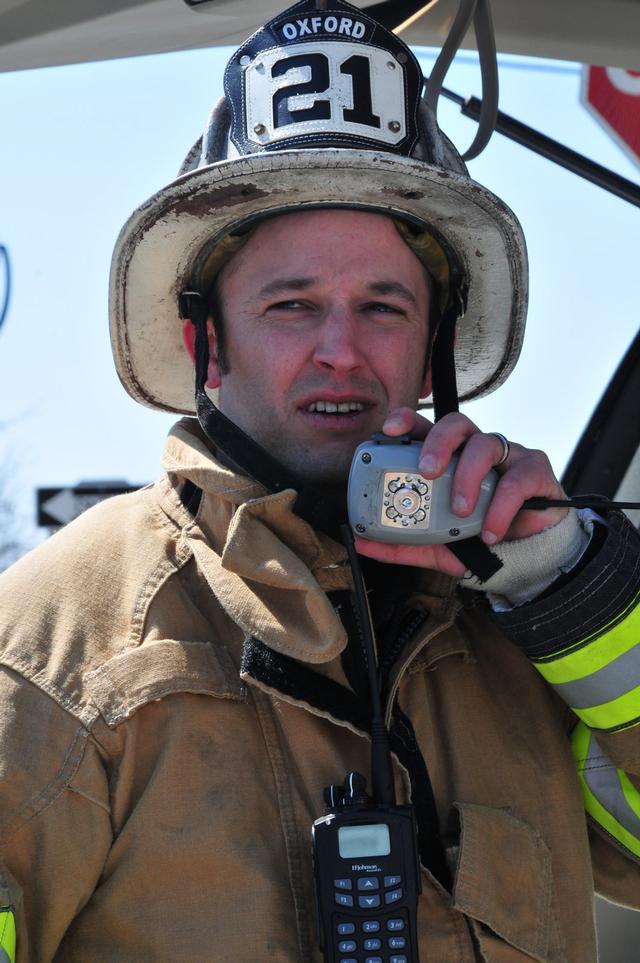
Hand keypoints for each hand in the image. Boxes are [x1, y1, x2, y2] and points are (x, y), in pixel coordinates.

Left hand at [354, 408, 567, 575]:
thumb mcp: (435, 547)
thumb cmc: (479, 542)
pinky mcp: (535, 471)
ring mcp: (508, 456)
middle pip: (455, 423)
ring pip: (485, 444)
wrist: (525, 561)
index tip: (389, 429)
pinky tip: (492, 531)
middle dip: (437, 443)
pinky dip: (502, 506)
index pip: (426, 428)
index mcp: (450, 459)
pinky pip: (517, 478)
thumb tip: (361, 541)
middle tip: (426, 472)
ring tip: (460, 510)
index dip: (407, 420)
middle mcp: (476, 450)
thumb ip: (401, 544)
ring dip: (468, 476)